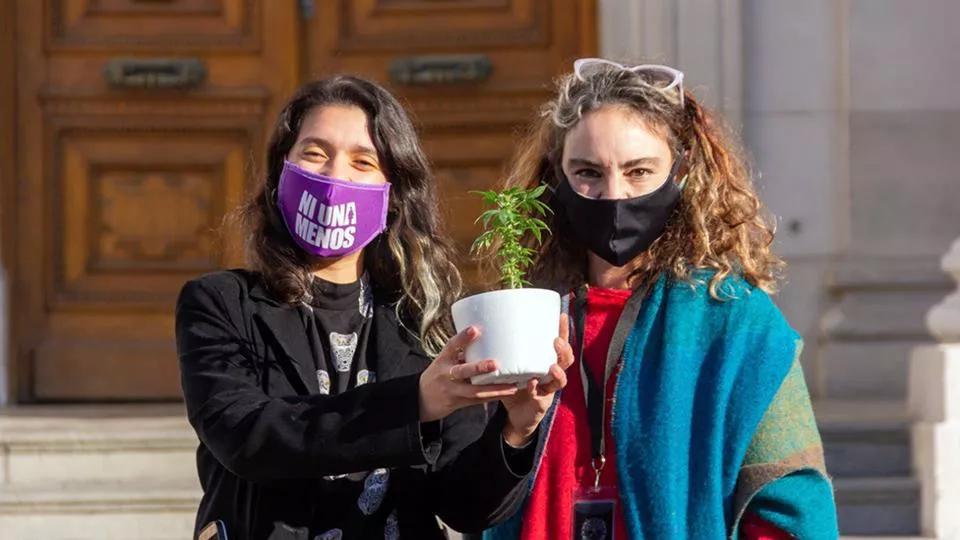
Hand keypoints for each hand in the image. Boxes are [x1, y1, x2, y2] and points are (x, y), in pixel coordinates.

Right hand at [419, 326, 520, 421]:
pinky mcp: (458, 402)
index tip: (475, 329)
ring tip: (512, 386)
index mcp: (443, 360)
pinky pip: (478, 401)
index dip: (463, 337)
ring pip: (474, 391)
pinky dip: (493, 397)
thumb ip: (461, 352)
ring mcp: (451, 390)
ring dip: (494, 389)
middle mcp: (446, 374)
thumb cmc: (437, 374)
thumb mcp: (444, 360)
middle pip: (462, 371)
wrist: (420, 399)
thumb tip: (486, 337)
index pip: (451, 346)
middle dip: (479, 368)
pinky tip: (508, 393)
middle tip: (495, 364)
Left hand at [500, 313, 574, 445]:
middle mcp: (552, 374)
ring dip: (558, 372)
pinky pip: (541, 395)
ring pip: (561, 380)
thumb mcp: (512, 365)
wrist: (515, 414)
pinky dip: (535, 389)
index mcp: (546, 361)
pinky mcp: (542, 403)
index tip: (561, 315)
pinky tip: (531, 384)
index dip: (563, 331)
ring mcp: (549, 390)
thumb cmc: (514, 385)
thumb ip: (506, 352)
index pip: (560, 344)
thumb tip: (490, 325)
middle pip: (566, 360)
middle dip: (564, 350)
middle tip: (555, 340)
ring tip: (552, 366)